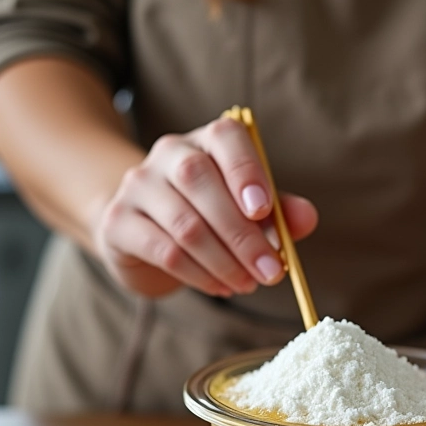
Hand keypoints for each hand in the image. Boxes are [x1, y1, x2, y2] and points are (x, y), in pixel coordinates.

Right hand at [95, 117, 317, 297]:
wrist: (146, 231)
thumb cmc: (211, 216)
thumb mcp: (250, 210)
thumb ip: (279, 212)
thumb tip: (307, 219)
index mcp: (207, 141)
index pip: (225, 137)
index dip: (246, 170)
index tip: (264, 209)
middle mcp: (169, 153)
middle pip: (201, 183)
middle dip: (243, 235)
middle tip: (272, 272)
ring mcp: (138, 185)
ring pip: (185, 225)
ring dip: (225, 262)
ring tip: (249, 285)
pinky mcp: (118, 222)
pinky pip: (165, 251)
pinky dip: (200, 275)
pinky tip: (221, 287)